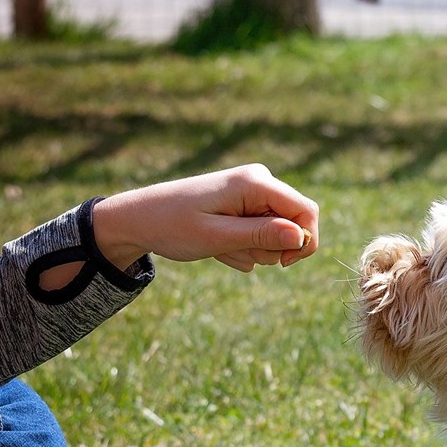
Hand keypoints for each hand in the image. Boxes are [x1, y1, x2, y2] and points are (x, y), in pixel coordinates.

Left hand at [92, 164, 317, 272]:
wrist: (140, 220)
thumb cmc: (173, 226)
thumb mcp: (217, 237)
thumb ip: (260, 235)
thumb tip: (300, 237)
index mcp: (256, 181)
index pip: (306, 211)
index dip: (304, 242)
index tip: (284, 265)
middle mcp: (259, 182)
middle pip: (293, 225)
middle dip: (270, 247)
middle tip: (234, 250)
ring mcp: (252, 195)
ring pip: (276, 235)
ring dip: (253, 250)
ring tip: (220, 247)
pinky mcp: (244, 207)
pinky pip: (259, 236)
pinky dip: (242, 248)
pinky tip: (217, 244)